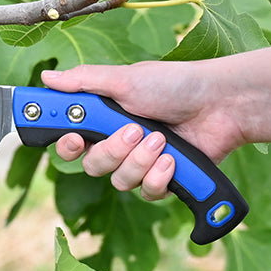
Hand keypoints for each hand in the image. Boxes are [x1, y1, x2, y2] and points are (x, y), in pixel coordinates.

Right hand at [41, 61, 245, 199]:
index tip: (76, 139)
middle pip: (93, 166)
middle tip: (134, 131)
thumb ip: (83, 82)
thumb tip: (46, 78)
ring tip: (162, 139)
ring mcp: (140, 164)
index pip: (71, 142)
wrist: (223, 103)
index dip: (68, 146)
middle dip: (113, 151)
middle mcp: (118, 144)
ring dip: (140, 160)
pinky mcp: (162, 181)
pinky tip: (172, 160)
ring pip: (119, 181)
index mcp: (104, 120)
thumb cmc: (176, 85)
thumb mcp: (125, 79)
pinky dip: (158, 176)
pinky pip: (146, 192)